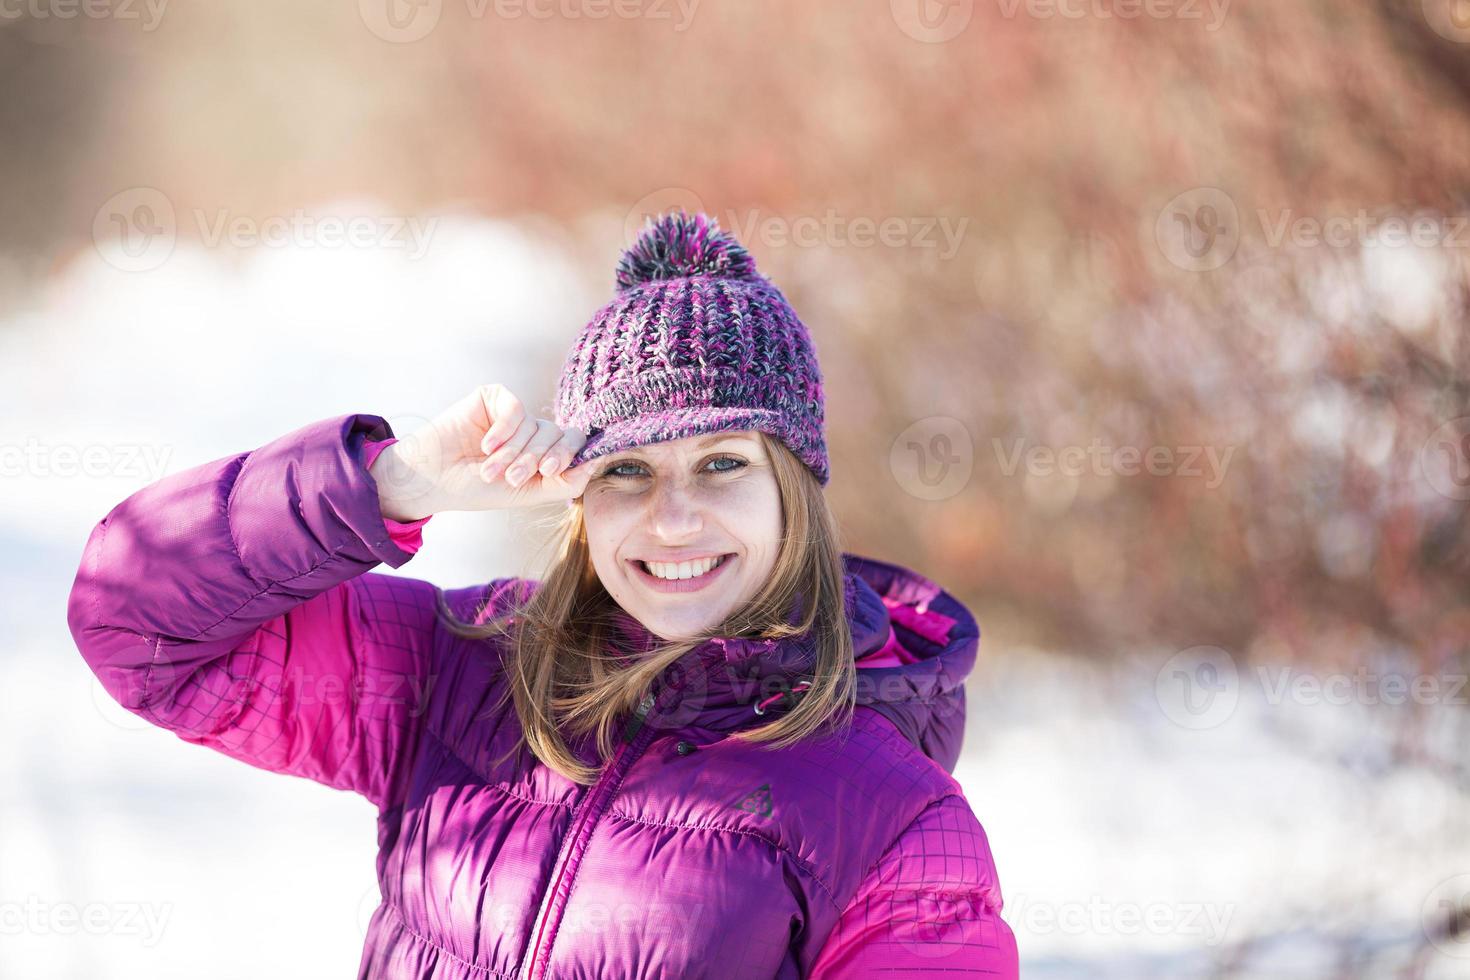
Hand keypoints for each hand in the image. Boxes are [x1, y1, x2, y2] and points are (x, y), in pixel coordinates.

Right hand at [369, 384, 593, 519]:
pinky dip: (503, 430)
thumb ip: (565, 483)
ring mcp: (516, 415)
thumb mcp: (527, 494)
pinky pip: (516, 408)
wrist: (433, 479)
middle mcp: (534, 433)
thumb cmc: (477, 490)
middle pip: (559, 435)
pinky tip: (485, 445)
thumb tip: (596, 463)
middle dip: (535, 459)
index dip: (568, 456)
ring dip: (512, 453)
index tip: (548, 470)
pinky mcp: (495, 398)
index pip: (575, 446)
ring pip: (536, 426)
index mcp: (545, 454)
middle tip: (512, 477)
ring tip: (489, 469)